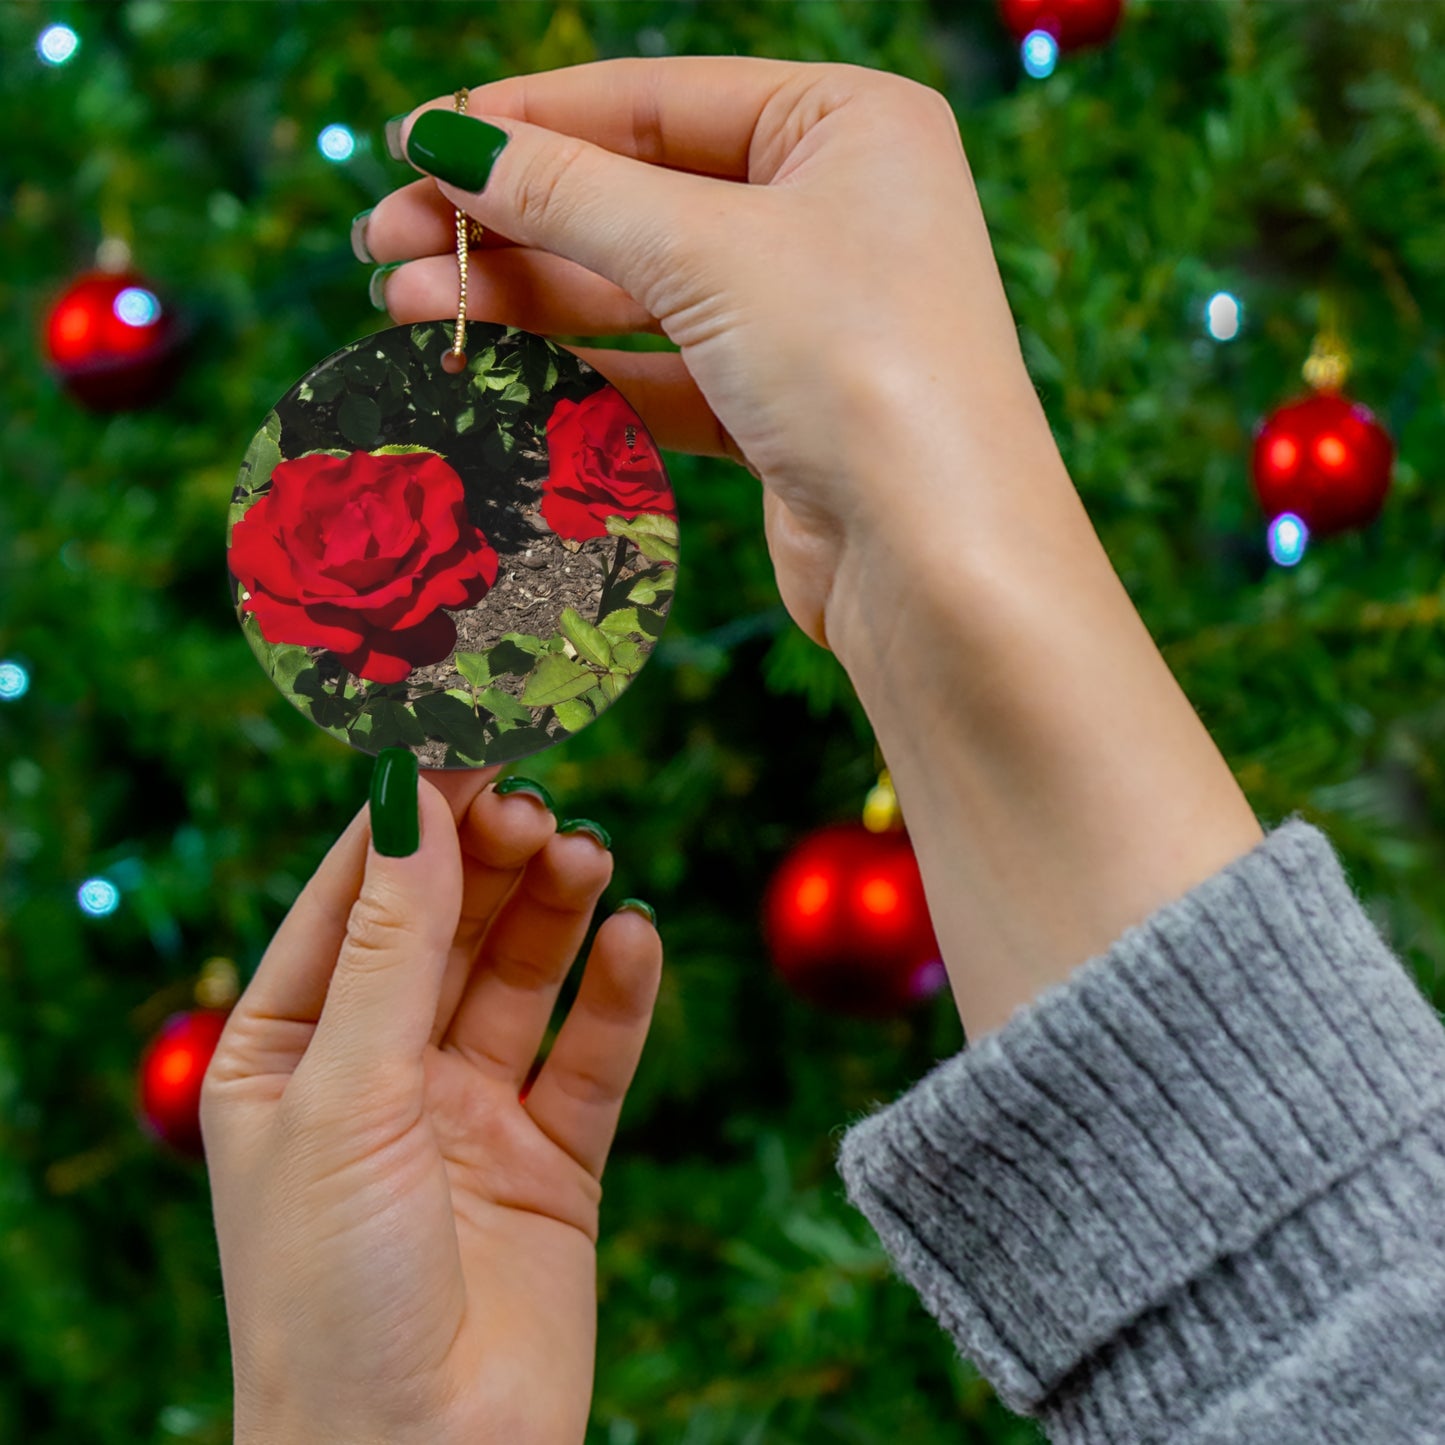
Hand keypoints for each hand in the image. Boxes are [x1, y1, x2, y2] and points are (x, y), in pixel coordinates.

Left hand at [201, 766, 661, 1444]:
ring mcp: (469, 1113)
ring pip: (521, 977)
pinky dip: (617, 995)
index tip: (464, 737)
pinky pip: (591, 1056)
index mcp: (289, 1052)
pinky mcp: (552, 1160)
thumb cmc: (331, 1293)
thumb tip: (414, 799)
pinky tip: (635, 940)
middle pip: (446, 925)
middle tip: (537, 801)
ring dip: (554, 910)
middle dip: (489, 859)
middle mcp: (380, 1072)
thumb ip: (392, 946)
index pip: (353, 899)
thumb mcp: (346, 1097)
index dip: (409, 817)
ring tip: (586, 856)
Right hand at [361, 56, 1046, 654]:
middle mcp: (834, 210)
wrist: (940, 564)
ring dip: (524, 299)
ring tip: (405, 308)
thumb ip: (569, 193)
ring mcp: (808, 315)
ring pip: (639, 290)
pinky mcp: (782, 410)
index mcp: (847, 124)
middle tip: (383, 243)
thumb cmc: (858, 368)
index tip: (413, 143)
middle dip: (507, 221)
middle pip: (636, 196)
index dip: (526, 120)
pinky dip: (580, 372)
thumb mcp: (705, 252)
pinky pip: (661, 371)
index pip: (654, 100)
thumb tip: (445, 140)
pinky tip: (490, 370)